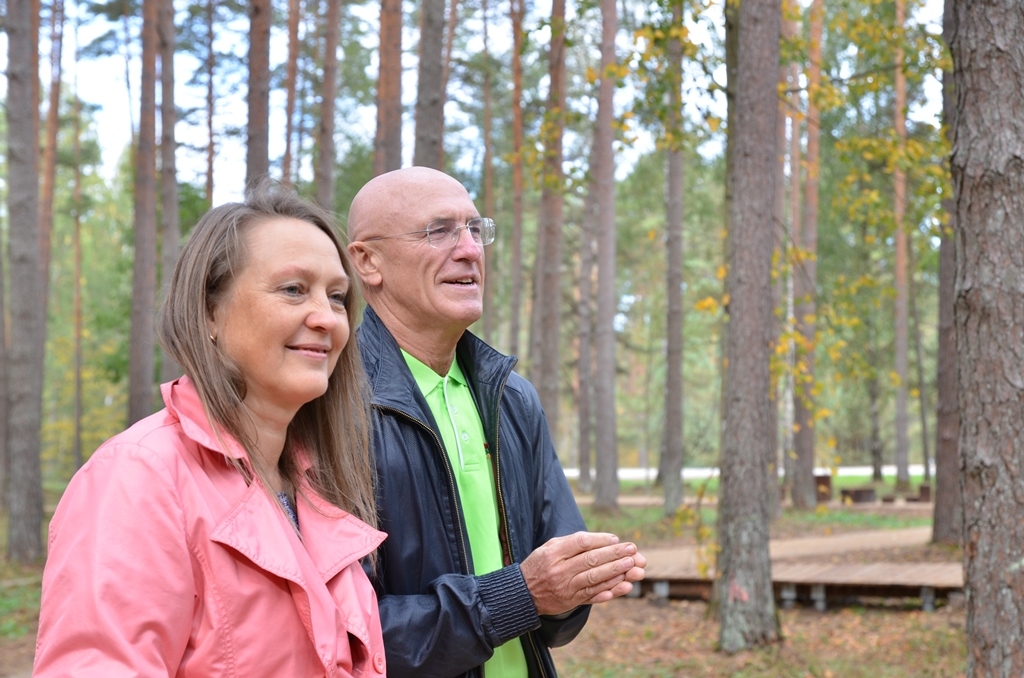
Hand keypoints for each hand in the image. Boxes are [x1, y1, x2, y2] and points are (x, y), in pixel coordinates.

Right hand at [519, 532, 646, 615]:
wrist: (523, 594)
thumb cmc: (540, 565)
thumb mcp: (549, 548)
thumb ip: (571, 543)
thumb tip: (600, 540)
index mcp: (554, 553)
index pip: (580, 543)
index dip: (600, 540)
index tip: (615, 539)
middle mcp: (560, 570)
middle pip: (591, 560)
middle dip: (614, 555)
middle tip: (632, 550)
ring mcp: (566, 588)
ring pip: (594, 578)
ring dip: (616, 572)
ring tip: (632, 565)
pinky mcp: (571, 601)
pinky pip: (592, 596)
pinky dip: (608, 591)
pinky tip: (623, 586)